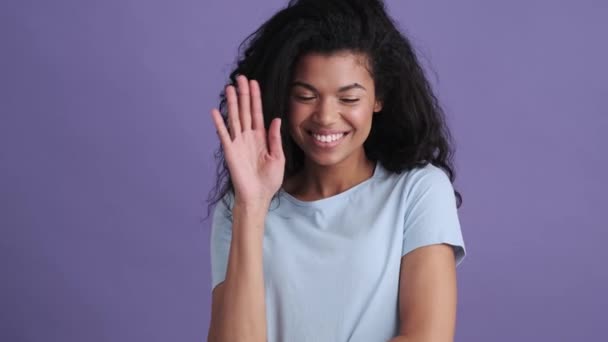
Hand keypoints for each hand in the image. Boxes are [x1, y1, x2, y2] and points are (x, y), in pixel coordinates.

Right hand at [211, 75, 284, 206]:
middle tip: (241, 77)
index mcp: (261, 137)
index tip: (254, 83)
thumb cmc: (269, 180)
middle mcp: (248, 137)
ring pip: (234, 118)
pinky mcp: (230, 151)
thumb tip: (275, 119)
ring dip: (231, 103)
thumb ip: (275, 138)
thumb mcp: (278, 157)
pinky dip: (219, 123)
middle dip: (243, 94)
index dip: (255, 98)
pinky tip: (215, 111)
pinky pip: (224, 135)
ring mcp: (238, 143)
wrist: (258, 196)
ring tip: (229, 87)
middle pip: (244, 110)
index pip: (257, 112)